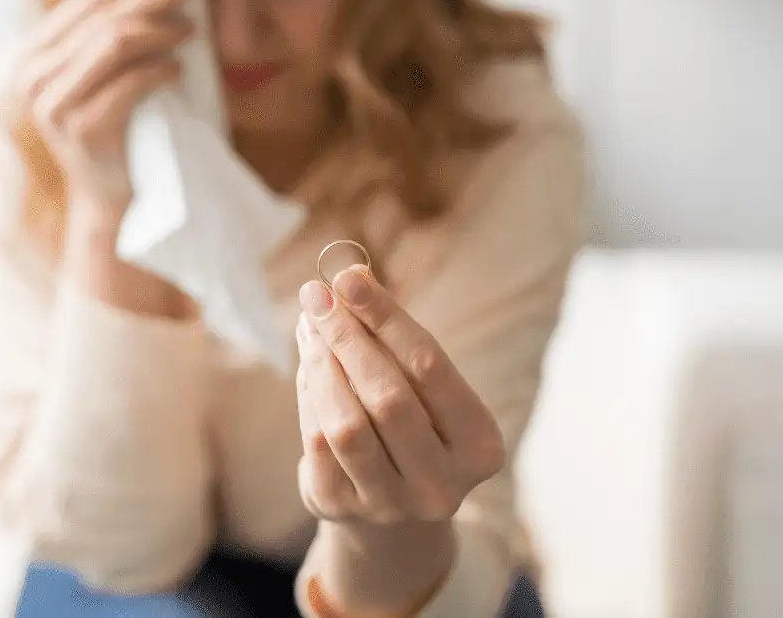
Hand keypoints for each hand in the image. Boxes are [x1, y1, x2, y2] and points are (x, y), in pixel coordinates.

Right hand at [4, 0, 196, 223]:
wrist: (108, 201)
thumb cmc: (115, 134)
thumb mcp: (101, 80)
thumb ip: (105, 42)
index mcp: (32, 57)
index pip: (82, 3)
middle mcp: (32, 77)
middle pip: (101, 17)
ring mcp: (52, 104)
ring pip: (115, 42)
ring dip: (159, 30)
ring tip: (189, 29)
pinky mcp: (79, 128)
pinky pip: (129, 82)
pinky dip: (160, 69)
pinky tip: (179, 68)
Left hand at [294, 265, 505, 526]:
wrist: (391, 510)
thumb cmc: (413, 425)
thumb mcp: (419, 387)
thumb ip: (392, 339)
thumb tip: (349, 279)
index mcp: (479, 445)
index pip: (430, 368)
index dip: (386, 318)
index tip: (349, 277)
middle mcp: (441, 484)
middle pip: (387, 398)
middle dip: (347, 337)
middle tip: (316, 295)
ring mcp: (390, 504)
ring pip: (346, 424)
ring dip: (321, 364)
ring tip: (309, 325)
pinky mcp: (340, 507)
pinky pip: (316, 441)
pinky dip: (308, 392)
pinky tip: (308, 362)